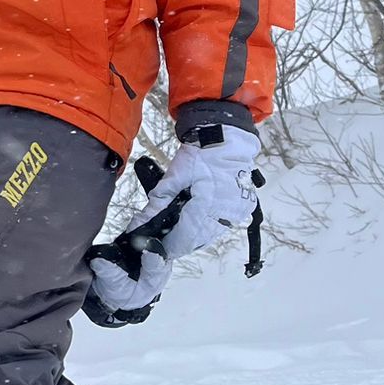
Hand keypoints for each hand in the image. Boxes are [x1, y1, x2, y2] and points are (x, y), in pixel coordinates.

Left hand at [130, 126, 257, 260]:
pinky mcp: (242, 209)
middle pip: (196, 241)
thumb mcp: (176, 175)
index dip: (168, 245)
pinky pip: (220, 227)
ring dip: (192, 236)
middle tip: (162, 238)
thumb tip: (142, 221)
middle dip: (178, 242)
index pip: (183, 239)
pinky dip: (205, 227)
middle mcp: (225, 215)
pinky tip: (194, 219)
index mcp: (207, 207)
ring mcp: (236, 214)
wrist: (228, 138)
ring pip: (208, 237)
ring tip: (175, 229)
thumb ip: (159, 201)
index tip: (154, 246)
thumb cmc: (203, 152)